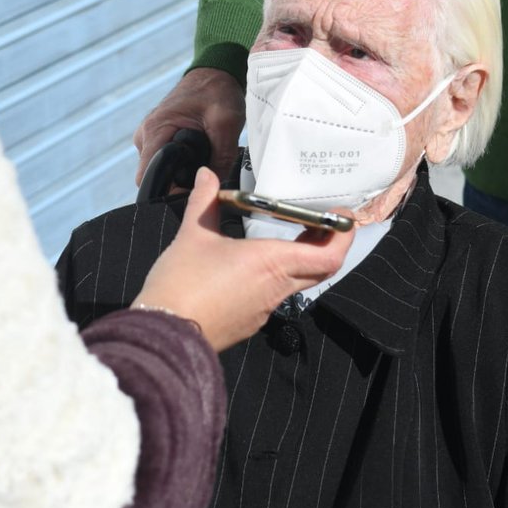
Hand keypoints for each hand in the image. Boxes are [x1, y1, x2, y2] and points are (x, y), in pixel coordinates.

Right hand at [133, 68, 245, 184]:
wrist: (215, 73)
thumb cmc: (217, 91)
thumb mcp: (226, 124)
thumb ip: (221, 157)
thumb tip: (213, 185)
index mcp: (155, 130)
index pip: (146, 177)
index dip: (166, 191)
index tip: (188, 193)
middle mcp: (145, 134)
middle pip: (154, 176)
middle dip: (178, 180)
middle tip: (204, 171)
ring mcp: (150, 135)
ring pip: (161, 169)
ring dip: (181, 170)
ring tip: (204, 155)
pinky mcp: (158, 136)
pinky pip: (165, 159)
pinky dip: (181, 161)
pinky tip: (198, 152)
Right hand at [133, 167, 352, 350]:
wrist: (165, 332)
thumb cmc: (182, 286)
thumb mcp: (192, 234)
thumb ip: (204, 201)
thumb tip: (206, 176)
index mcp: (271, 263)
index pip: (328, 255)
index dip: (342, 236)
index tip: (341, 217)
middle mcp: (276, 287)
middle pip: (320, 268)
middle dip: (326, 244)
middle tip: (320, 222)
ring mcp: (265, 307)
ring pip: (298, 281)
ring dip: (301, 259)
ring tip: (287, 237)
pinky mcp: (251, 320)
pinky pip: (275, 295)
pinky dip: (278, 276)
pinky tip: (256, 264)